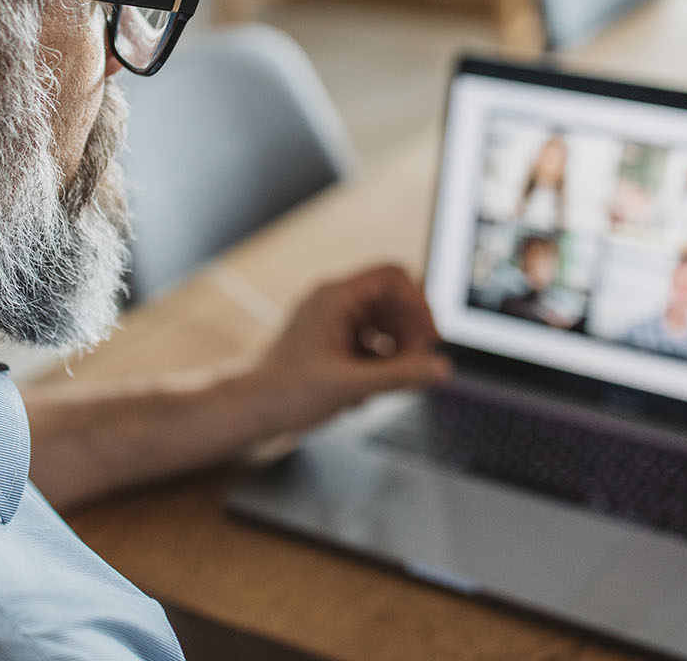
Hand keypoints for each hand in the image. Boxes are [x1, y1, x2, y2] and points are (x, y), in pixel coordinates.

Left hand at [242, 264, 452, 433]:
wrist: (247, 410)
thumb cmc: (283, 392)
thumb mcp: (350, 386)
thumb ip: (399, 376)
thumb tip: (439, 369)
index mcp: (335, 298)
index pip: (392, 277)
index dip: (418, 304)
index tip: (429, 338)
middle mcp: (333, 303)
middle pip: (391, 301)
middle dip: (409, 332)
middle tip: (415, 364)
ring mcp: (330, 323)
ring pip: (382, 323)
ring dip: (395, 351)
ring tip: (391, 381)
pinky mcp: (329, 344)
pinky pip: (368, 342)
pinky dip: (376, 364)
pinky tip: (366, 391)